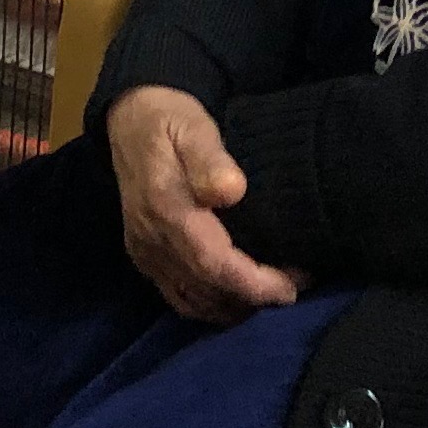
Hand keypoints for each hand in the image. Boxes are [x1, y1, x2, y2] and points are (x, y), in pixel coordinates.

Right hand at [108, 83, 303, 322]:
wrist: (130, 121)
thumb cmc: (172, 122)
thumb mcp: (194, 127)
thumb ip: (210, 158)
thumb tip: (230, 191)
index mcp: (166, 210)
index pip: (213, 264)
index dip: (255, 284)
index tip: (293, 286)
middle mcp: (152, 240)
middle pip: (207, 290)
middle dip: (254, 298)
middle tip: (297, 285)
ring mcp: (146, 253)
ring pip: (193, 302)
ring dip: (235, 307)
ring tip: (273, 293)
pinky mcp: (145, 257)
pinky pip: (178, 297)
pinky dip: (211, 306)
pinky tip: (237, 298)